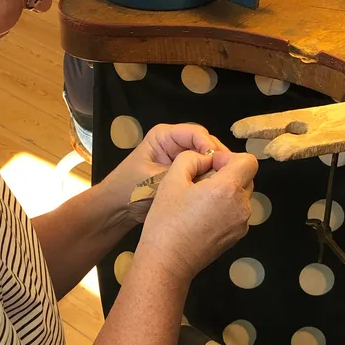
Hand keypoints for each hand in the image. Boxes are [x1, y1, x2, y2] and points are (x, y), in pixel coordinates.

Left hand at [101, 123, 230, 227]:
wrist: (116, 210)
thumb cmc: (128, 190)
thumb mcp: (155, 178)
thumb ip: (182, 173)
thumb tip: (212, 171)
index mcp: (164, 136)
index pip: (195, 133)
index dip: (209, 146)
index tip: (218, 162)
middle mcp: (175, 143)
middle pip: (205, 143)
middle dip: (216, 157)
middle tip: (228, 173)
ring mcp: (180, 158)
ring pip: (206, 158)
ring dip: (215, 168)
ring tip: (226, 181)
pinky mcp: (183, 173)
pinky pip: (202, 171)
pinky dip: (209, 178)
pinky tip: (218, 188)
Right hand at [139, 148, 258, 285]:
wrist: (167, 262)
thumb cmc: (166, 221)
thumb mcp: (172, 180)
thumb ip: (191, 159)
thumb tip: (205, 158)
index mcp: (228, 189)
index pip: (249, 161)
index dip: (229, 157)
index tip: (209, 165)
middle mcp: (241, 206)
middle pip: (247, 177)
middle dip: (228, 173)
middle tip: (202, 180)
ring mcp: (241, 224)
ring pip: (241, 195)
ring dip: (226, 191)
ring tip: (200, 199)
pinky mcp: (236, 237)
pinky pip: (237, 212)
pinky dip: (225, 208)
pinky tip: (202, 215)